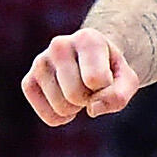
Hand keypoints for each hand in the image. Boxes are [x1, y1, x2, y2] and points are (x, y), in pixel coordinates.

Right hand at [22, 29, 140, 123]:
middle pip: (76, 95)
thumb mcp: (127, 81)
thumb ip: (119, 95)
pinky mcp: (28, 82)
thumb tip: (92, 109)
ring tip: (78, 89)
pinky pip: (49, 116)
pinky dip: (61, 118)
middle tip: (91, 86)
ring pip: (62, 107)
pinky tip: (65, 100)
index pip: (95, 80)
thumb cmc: (111, 70)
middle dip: (89, 98)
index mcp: (87, 39)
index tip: (107, 75)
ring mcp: (40, 62)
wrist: (92, 60)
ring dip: (76, 108)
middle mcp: (59, 45)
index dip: (106, 87)